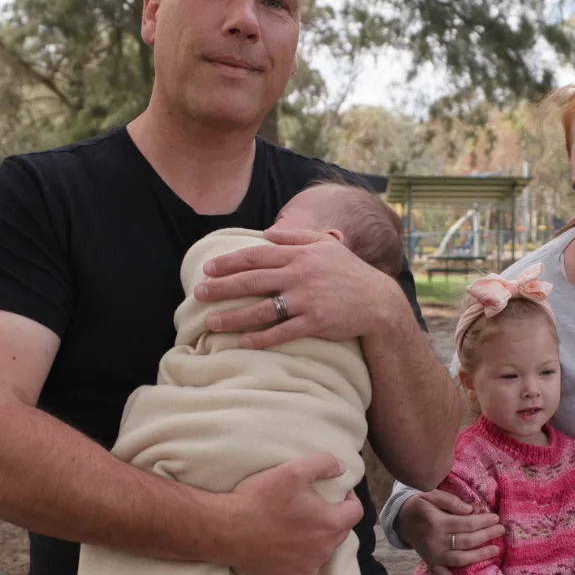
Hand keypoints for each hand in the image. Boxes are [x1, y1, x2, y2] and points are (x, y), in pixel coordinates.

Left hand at [193, 228, 402, 348]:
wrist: (377, 301)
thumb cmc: (348, 272)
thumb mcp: (326, 245)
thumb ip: (295, 236)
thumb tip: (267, 232)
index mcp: (300, 255)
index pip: (256, 256)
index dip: (229, 262)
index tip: (207, 269)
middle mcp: (300, 275)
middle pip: (252, 281)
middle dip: (222, 288)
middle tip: (197, 294)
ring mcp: (307, 300)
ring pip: (263, 309)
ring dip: (234, 317)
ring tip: (211, 322)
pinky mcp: (316, 323)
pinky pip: (283, 332)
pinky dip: (262, 338)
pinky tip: (243, 342)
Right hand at [227, 453, 362, 574]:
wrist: (226, 530)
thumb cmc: (259, 499)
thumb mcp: (293, 470)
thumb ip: (323, 464)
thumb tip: (341, 469)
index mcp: (330, 524)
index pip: (356, 512)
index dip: (350, 499)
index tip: (337, 493)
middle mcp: (324, 550)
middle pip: (340, 531)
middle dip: (333, 517)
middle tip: (313, 505)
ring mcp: (308, 566)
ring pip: (324, 549)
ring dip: (318, 537)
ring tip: (298, 524)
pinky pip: (307, 566)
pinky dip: (303, 555)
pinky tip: (288, 543)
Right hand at [399, 489, 503, 574]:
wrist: (400, 519)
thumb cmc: (420, 505)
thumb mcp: (431, 494)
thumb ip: (450, 501)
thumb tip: (470, 510)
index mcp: (436, 522)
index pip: (466, 523)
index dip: (483, 521)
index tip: (495, 518)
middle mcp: (435, 541)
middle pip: (466, 541)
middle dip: (486, 536)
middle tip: (500, 530)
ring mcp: (432, 554)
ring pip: (460, 559)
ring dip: (479, 556)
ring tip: (495, 550)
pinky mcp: (429, 562)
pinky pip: (441, 574)